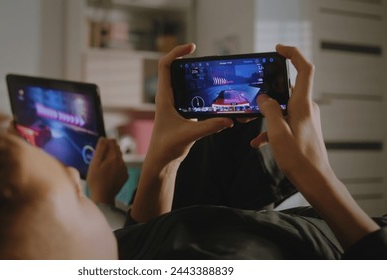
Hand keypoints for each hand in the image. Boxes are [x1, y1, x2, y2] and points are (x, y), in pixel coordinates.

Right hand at [87, 137, 128, 204]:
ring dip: (113, 157)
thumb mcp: (94, 164)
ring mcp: (124, 169)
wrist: (103, 197)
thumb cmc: (96, 181)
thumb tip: (103, 139)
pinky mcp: (125, 176)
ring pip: (119, 158)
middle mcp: (121, 162)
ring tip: (104, 165)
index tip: (100, 145)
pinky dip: (116, 166)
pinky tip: (109, 172)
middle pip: (117, 149)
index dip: (105, 141)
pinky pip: (121, 167)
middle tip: (101, 155)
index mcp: (113, 157)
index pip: (112, 142)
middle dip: (110, 149)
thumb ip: (100, 150)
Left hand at [148, 43, 233, 164]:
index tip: (192, 47)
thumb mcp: (189, 135)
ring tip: (211, 72)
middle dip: (188, 60)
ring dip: (195, 74)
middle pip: (174, 69)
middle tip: (205, 59)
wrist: (162, 161)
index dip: (176, 52)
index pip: (165, 66)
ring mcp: (174, 103)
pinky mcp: (181, 110)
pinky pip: (190, 93)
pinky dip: (200, 89)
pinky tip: (213, 92)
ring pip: (182, 81)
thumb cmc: (167, 147)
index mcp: (164, 97)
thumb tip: (229, 120)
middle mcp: (167, 97)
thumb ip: (209, 126)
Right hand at [251, 44, 378, 247]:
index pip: (305, 69)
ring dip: (267, 113)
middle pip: (290, 87)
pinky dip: (271, 128)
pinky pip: (284, 122)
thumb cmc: (298, 157)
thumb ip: (269, 110)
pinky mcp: (302, 129)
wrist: (314, 179)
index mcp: (303, 104)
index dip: (293, 54)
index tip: (278, 49)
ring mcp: (305, 118)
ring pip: (283, 107)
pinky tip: (257, 142)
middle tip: (255, 90)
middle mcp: (306, 108)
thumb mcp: (278, 131)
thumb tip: (264, 97)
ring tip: (251, 122)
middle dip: (270, 88)